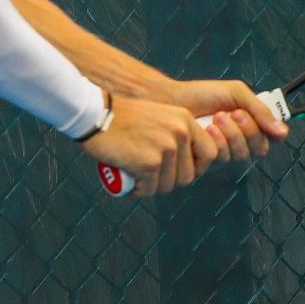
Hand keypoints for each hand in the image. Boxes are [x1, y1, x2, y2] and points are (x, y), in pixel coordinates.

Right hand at [80, 93, 221, 193]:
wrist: (94, 113)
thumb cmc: (120, 117)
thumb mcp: (159, 116)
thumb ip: (174, 134)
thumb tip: (184, 163)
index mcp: (185, 120)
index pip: (210, 153)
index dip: (198, 167)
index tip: (180, 170)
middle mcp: (180, 133)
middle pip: (188, 175)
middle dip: (170, 181)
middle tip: (151, 177)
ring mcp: (166, 149)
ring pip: (168, 185)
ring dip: (152, 187)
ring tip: (137, 178)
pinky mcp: (149, 163)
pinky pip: (150, 189)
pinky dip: (138, 190)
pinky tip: (128, 181)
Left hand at [159, 78, 289, 164]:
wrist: (172, 100)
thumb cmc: (202, 94)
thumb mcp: (236, 93)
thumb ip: (260, 110)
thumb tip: (283, 131)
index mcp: (250, 124)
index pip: (271, 138)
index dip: (264, 130)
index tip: (247, 113)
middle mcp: (240, 140)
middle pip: (259, 149)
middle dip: (246, 130)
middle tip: (230, 114)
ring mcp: (225, 151)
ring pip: (241, 155)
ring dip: (230, 134)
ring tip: (215, 118)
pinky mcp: (208, 161)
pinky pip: (222, 159)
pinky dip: (216, 142)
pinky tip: (205, 130)